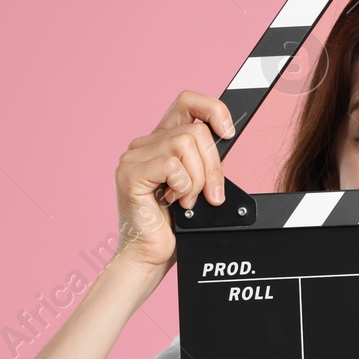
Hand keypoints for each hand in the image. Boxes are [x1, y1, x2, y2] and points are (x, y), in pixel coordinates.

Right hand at [114, 90, 234, 271]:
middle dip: (213, 165)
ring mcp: (133, 157)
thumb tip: (227, 137)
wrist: (152, 256)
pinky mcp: (129, 173)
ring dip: (198, 179)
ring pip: (185, 144)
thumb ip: (207, 161)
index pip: (188, 102)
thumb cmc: (176, 225)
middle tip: (212, 194)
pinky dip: (183, 186)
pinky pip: (172, 165)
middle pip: (195, 130)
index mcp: (162, 141)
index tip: (229, 133)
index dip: (213, 109)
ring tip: (188, 201)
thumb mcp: (200, 185)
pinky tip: (175, 202)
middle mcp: (145, 143)